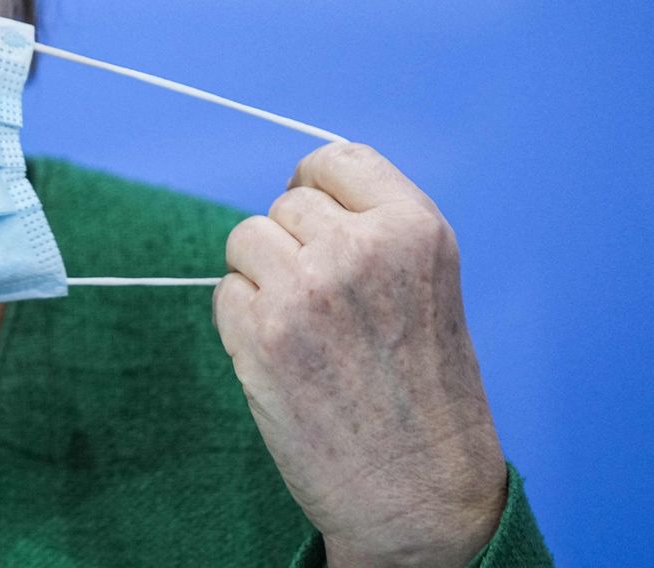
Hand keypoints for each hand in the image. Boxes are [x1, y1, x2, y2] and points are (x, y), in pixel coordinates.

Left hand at [214, 143, 505, 567]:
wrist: (421, 494)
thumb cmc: (426, 396)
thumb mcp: (428, 287)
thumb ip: (375, 235)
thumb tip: (298, 198)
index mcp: (414, 229)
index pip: (335, 160)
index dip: (315, 187)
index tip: (316, 219)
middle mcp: (360, 249)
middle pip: (284, 205)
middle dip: (291, 245)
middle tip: (322, 304)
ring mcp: (306, 291)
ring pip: (245, 241)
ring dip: (260, 278)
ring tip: (303, 331)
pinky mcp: (262, 336)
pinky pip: (224, 293)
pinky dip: (240, 321)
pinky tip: (282, 359)